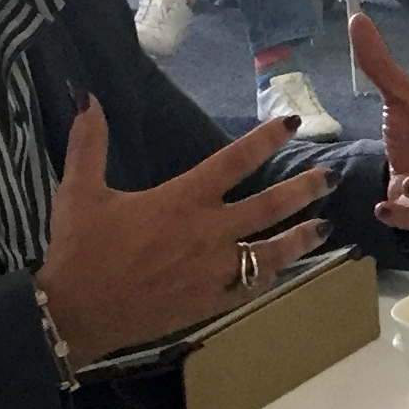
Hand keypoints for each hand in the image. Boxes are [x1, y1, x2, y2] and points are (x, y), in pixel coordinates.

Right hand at [33, 96, 331, 360]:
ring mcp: (215, 270)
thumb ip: (88, 143)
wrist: (78, 312)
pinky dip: (272, 276)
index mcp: (183, 199)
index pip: (235, 161)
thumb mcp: (79, 190)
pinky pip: (252, 286)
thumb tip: (85, 96)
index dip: (266, 140)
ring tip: (325, 227)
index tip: (292, 124)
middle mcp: (209, 231)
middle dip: (304, 189)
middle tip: (330, 178)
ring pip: (272, 251)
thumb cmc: (80, 250)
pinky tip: (285, 270)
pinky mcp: (211, 302)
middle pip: (270, 206)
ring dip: (302, 237)